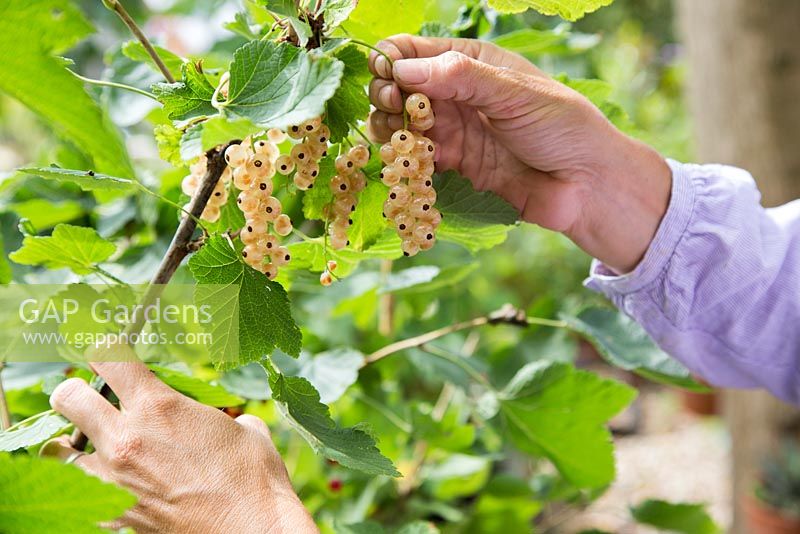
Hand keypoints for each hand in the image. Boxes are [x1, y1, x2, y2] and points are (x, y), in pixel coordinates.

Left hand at [46, 358, 316, 533]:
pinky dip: (84, 486)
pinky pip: (78, 493)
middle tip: (86, 399)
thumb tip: (233, 423)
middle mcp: (127, 437)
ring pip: (57, 450)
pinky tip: (106, 484)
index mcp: (160, 405)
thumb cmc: (255, 478)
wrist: (250, 530)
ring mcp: (114, 478)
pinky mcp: (115, 513)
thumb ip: (225, 418)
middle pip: (68, 397)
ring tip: (87, 446)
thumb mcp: (247, 430)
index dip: (105, 351)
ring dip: (69, 444)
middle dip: (74, 393)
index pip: (109, 358)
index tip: (106, 355)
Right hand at [367, 35, 671, 272]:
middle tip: (394, 108)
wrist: (587, 186)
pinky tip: (408, 164)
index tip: (386, 76)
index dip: (391, 61)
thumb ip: (460, 77)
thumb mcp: (514, 92)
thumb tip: (402, 70)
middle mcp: (455, 95)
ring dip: (389, 130)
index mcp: (470, 62)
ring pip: (399, 126)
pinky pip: (414, 162)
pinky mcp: (453, 169)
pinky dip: (403, 162)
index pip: (412, 51)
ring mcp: (452, 132)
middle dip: (386, 96)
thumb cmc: (562, 127)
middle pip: (397, 89)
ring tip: (398, 138)